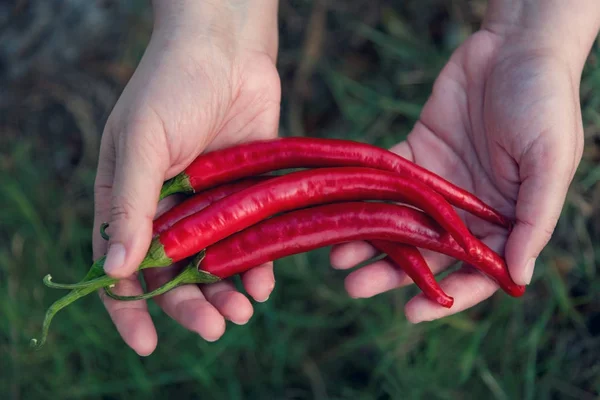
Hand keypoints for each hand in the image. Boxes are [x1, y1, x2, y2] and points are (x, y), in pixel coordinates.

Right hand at [93, 1, 279, 354]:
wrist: (227, 48)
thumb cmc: (172, 85)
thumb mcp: (141, 142)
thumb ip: (129, 205)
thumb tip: (114, 271)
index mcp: (128, 198)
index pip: (120, 266)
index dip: (129, 308)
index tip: (146, 343)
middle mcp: (167, 208)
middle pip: (172, 274)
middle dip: (189, 306)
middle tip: (215, 328)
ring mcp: (209, 203)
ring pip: (213, 264)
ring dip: (225, 293)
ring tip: (242, 313)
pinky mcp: (246, 194)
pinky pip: (249, 240)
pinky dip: (257, 265)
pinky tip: (264, 284)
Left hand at [330, 2, 598, 321]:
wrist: (514, 47)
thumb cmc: (545, 101)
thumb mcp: (550, 161)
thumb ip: (534, 220)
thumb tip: (518, 277)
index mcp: (506, 219)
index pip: (477, 272)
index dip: (446, 298)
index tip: (411, 313)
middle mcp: (469, 210)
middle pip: (428, 254)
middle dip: (392, 275)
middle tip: (358, 288)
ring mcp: (439, 185)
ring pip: (400, 224)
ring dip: (370, 243)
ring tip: (339, 261)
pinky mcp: (416, 156)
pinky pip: (387, 185)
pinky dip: (365, 200)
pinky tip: (341, 215)